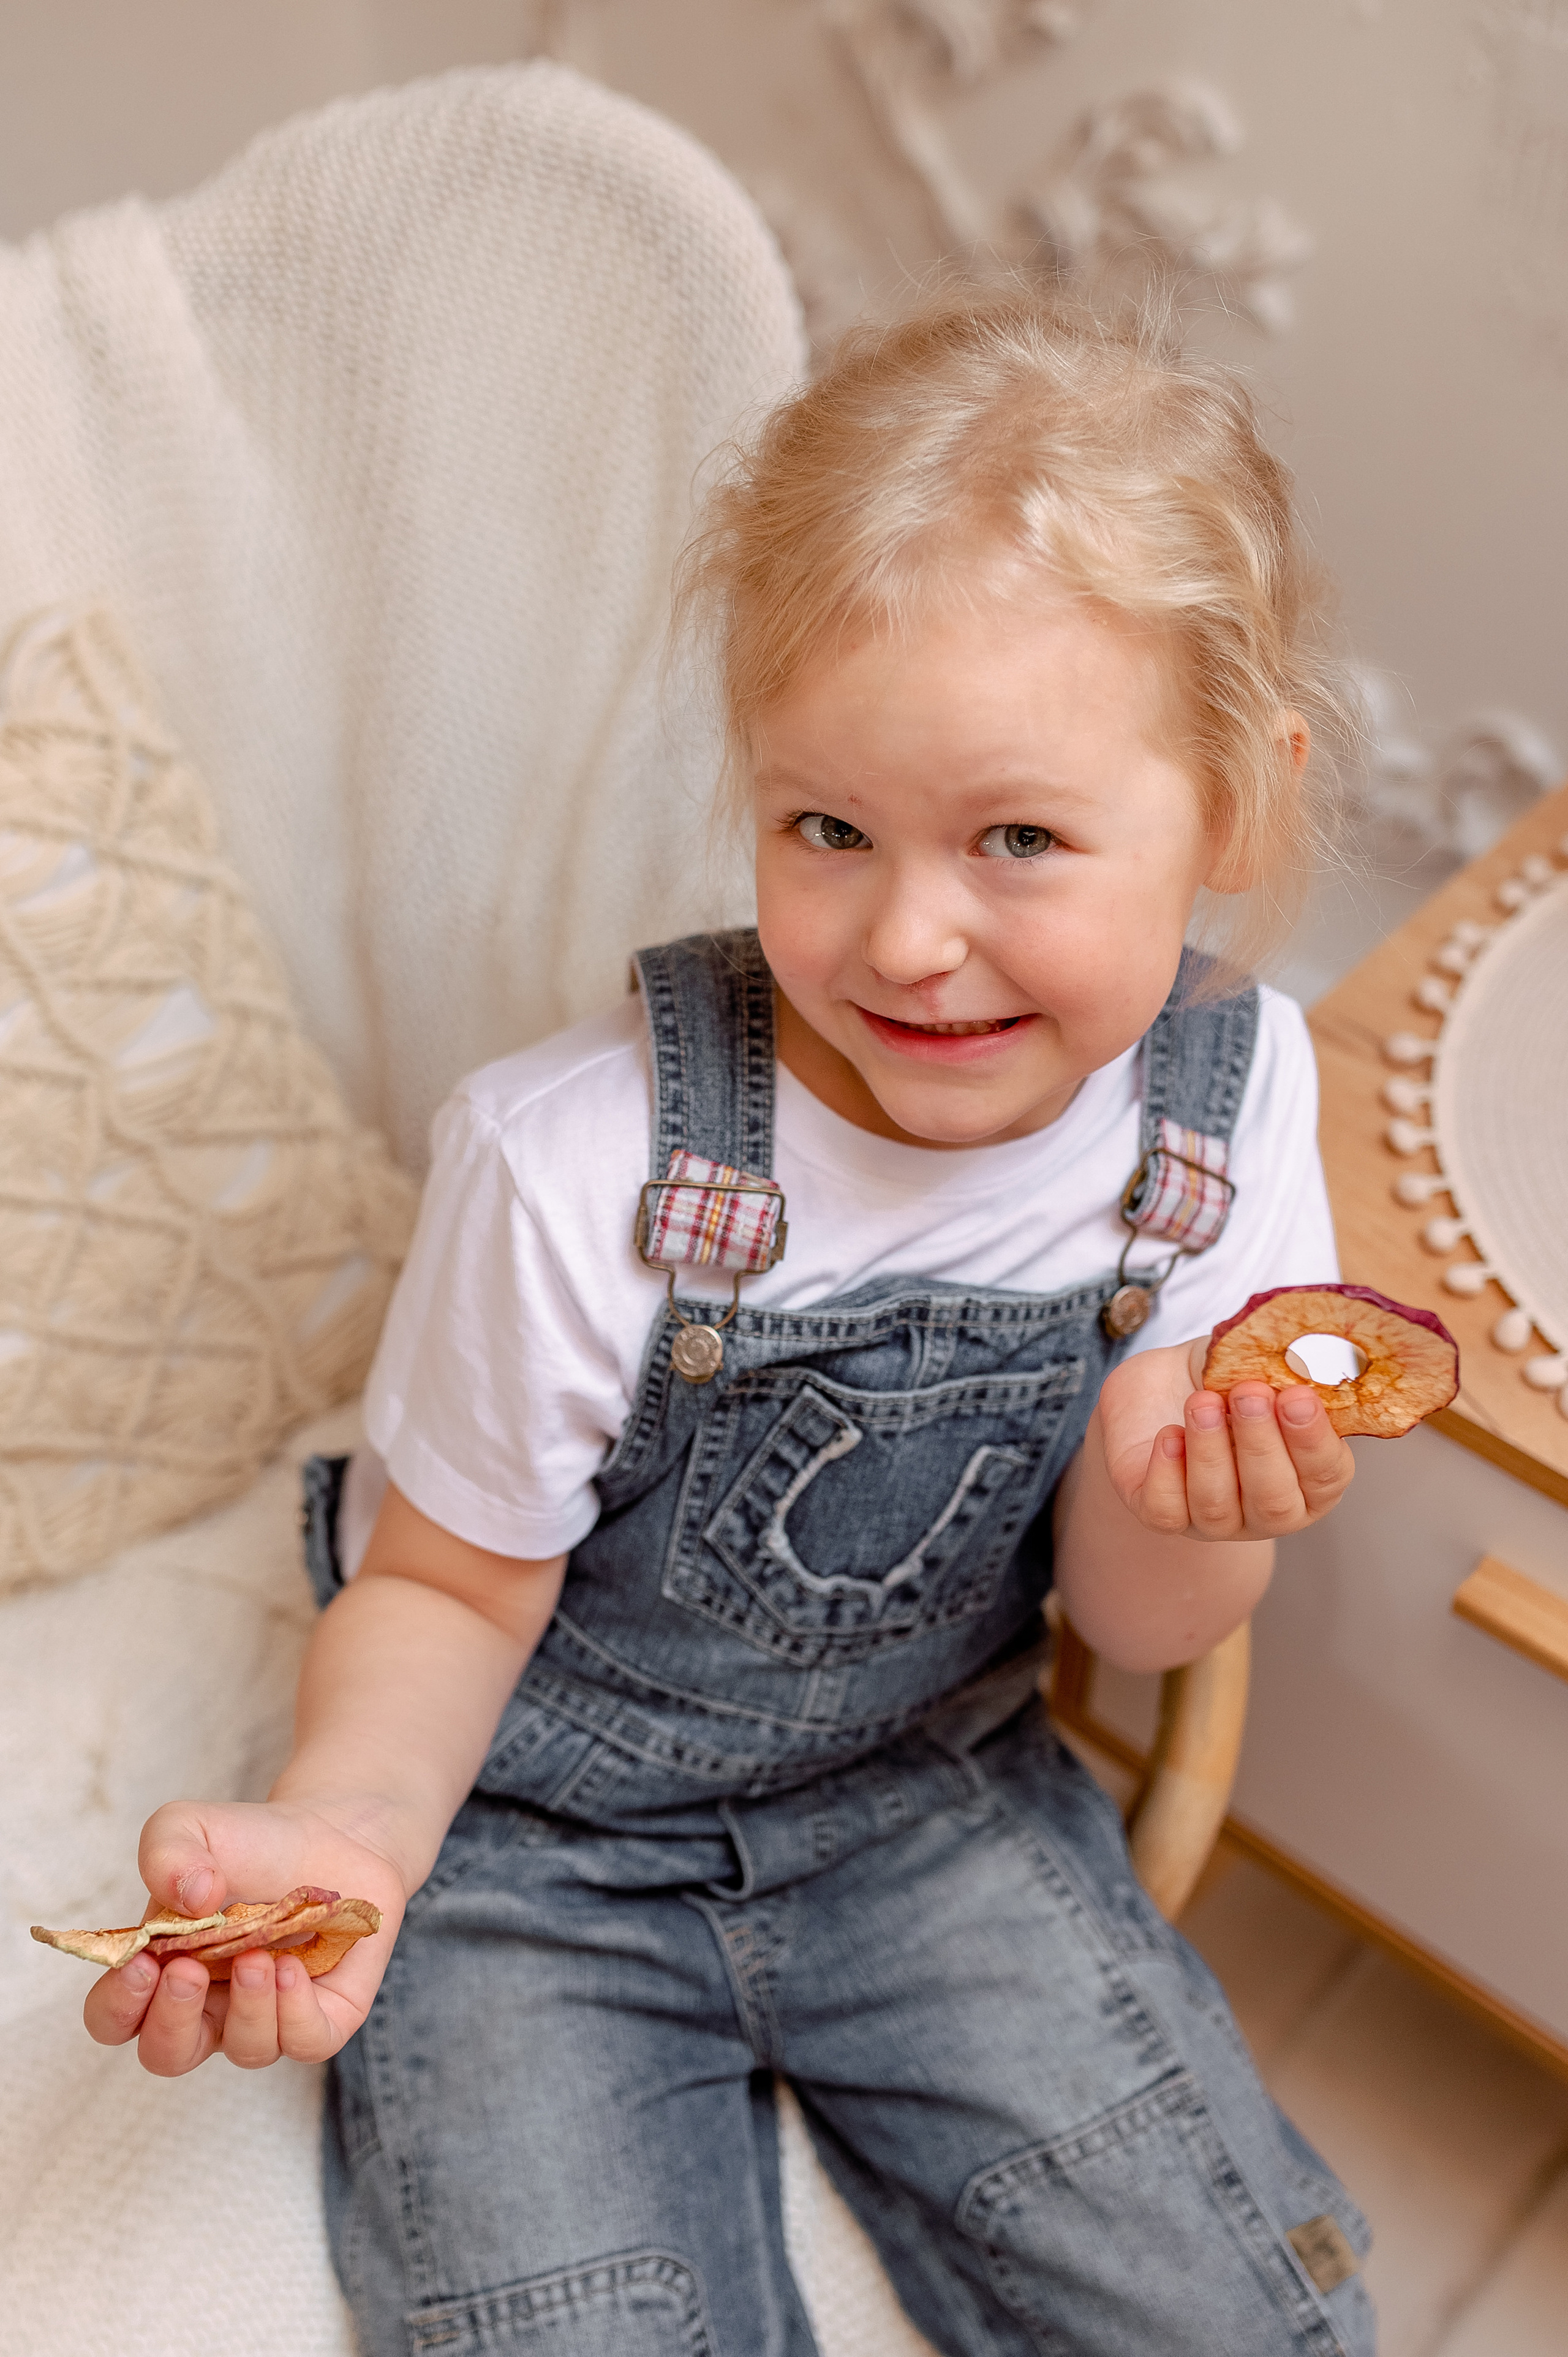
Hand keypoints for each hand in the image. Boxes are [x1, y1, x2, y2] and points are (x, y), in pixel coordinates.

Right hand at [81, 1799, 406, 2076]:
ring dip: (247, 2008)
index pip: (117, 2020)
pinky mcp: (321, 2016)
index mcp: (161, 1974)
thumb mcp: (189, 1827)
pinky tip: (292, 1966)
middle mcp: (208, 2008)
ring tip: (256, 1955)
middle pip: (168, 2054)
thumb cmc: (248, 1842)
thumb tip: (189, 1899)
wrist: (328, 1836)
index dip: (118, 2006)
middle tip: (188, 1971)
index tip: (141, 1964)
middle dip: (172, 2021)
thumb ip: (166, 1853)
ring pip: (244, 2051)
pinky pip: (305, 2042)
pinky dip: (297, 2013)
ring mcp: (264, 2017)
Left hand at [1100, 1336, 1355, 1540]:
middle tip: (1249, 1394)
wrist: (1164, 1385)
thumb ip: (1282, 1367)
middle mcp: (1267, 1509)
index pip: (1325, 1474)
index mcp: (1308, 1478)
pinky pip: (1166, 1510)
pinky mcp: (1165, 1513)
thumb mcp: (1255, 1363)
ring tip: (1203, 1402)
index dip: (1313, 1440)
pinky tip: (1169, 1434)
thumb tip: (1301, 1357)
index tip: (1298, 1396)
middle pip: (1273, 1500)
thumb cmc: (1223, 1380)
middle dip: (1261, 1445)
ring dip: (1211, 1451)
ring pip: (1217, 1506)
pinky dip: (1167, 1472)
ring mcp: (1216, 1520)